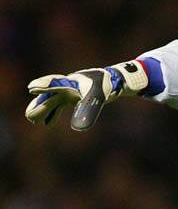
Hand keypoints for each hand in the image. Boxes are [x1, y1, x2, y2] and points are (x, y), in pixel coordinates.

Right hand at [25, 60, 147, 130]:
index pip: (55, 83)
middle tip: (30, 115)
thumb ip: (88, 110)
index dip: (44, 85)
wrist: (117, 81)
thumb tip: (79, 128)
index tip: (32, 88)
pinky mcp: (75, 97)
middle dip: (40, 105)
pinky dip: (53, 113)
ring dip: (44, 110)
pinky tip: (47, 124)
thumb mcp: (98, 97)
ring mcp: (70, 91)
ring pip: (53, 101)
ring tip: (33, 120)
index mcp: (72, 81)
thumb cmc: (107, 85)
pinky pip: (60, 105)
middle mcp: (68, 85)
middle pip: (50, 95)